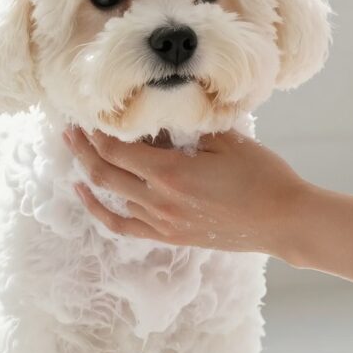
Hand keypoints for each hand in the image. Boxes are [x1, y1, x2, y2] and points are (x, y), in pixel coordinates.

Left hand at [63, 126, 304, 256]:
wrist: (283, 220)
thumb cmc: (262, 176)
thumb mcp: (225, 140)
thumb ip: (186, 129)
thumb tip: (156, 116)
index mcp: (170, 174)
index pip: (117, 151)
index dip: (96, 132)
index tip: (86, 115)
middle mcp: (159, 201)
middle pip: (104, 174)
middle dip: (83, 150)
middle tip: (69, 130)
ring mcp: (162, 223)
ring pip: (110, 198)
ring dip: (90, 174)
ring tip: (77, 153)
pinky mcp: (170, 236)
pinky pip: (123, 226)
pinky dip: (100, 211)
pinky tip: (88, 195)